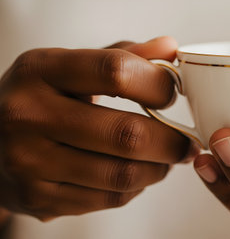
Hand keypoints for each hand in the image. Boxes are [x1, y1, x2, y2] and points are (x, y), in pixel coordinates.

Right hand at [0, 36, 197, 220]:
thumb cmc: (42, 99)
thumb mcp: (69, 67)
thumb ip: (122, 56)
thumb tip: (170, 47)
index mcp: (40, 70)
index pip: (115, 71)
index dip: (158, 84)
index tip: (173, 94)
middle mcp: (28, 115)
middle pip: (127, 134)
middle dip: (171, 142)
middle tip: (185, 142)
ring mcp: (29, 161)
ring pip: (122, 174)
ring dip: (159, 169)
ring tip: (166, 159)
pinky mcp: (37, 197)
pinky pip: (108, 199)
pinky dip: (135, 188)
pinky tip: (138, 175)